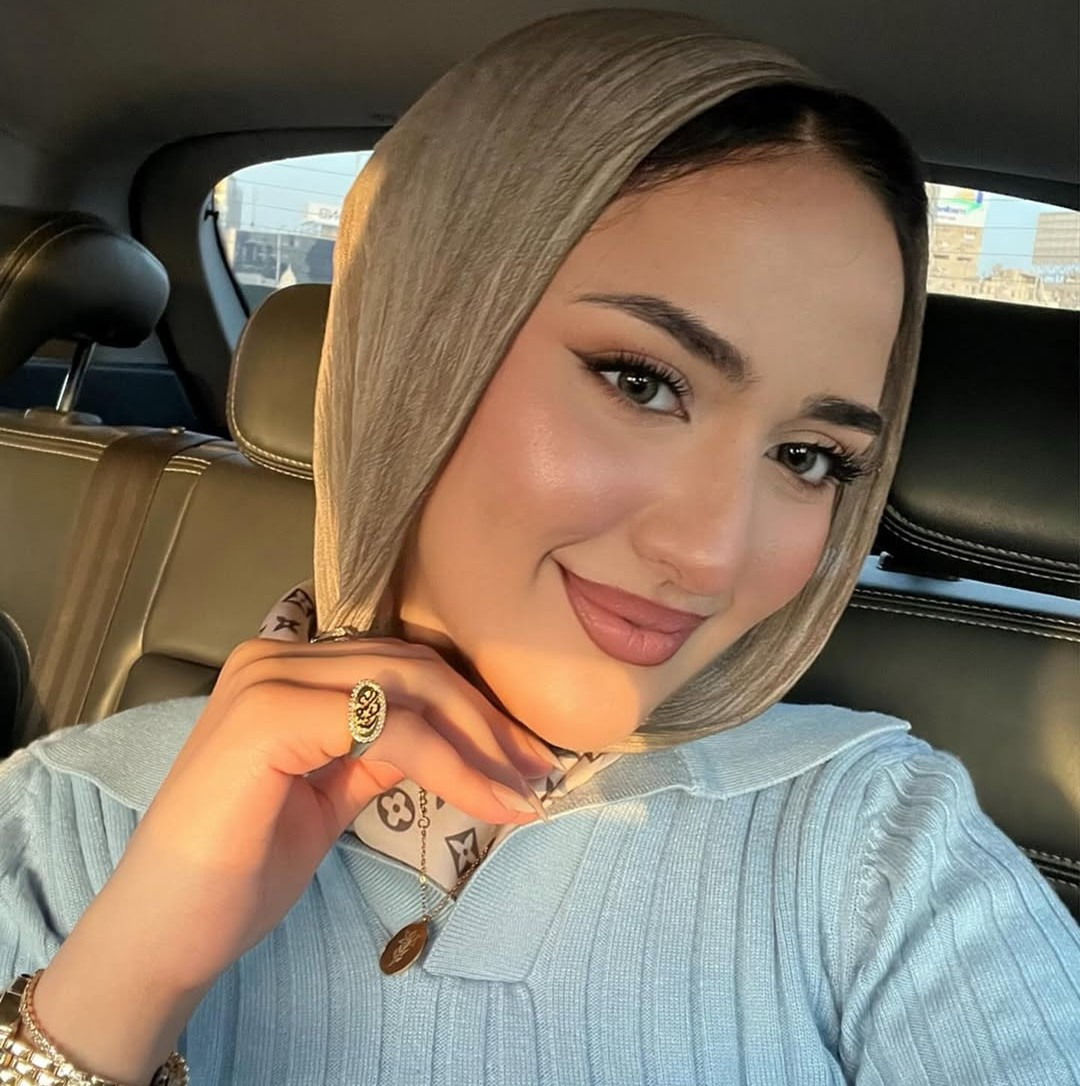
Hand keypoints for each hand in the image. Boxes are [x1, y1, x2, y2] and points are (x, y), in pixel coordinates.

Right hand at [93, 635, 558, 994]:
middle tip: (537, 770)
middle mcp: (275, 655)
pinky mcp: (271, 715)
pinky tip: (487, 800)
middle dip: (487, 720)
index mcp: (286, 666)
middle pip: (413, 666)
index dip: (470, 705)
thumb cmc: (241, 866)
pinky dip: (450, 764)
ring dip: (479, 743)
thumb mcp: (330, 792)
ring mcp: (269, 679)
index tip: (521, 755)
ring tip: (523, 791)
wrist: (166, 929)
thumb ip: (379, 751)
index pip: (399, 664)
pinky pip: (389, 728)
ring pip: (409, 690)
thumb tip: (456, 741)